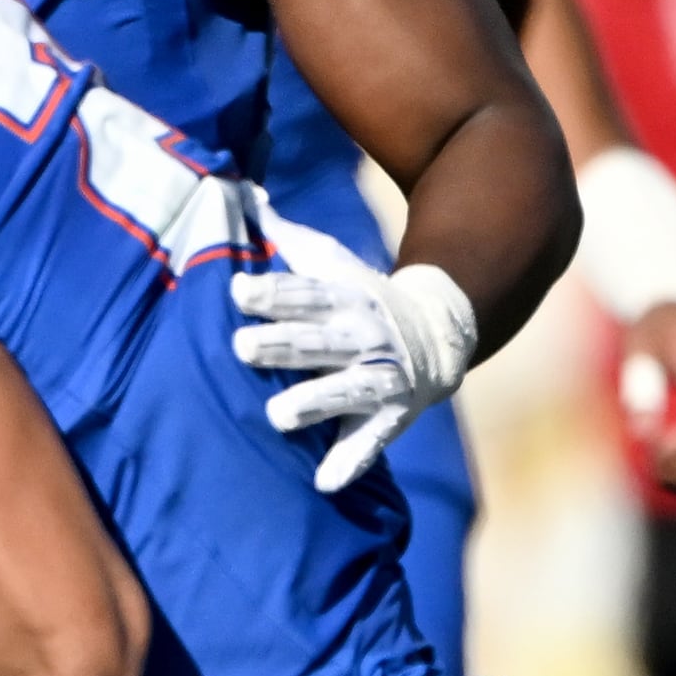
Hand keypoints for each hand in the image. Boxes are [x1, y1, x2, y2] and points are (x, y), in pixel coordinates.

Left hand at [231, 252, 476, 495]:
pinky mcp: (390, 419)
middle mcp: (363, 337)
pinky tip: (325, 483)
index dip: (273, 293)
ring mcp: (380, 379)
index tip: (237, 291)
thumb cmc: (360, 298)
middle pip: (317, 341)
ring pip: (344, 392)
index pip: (304, 293)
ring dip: (313, 403)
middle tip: (241, 347)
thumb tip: (243, 193)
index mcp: (345, 299)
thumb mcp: (332, 263)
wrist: (438, 333)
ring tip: (277, 416)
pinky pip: (369, 444)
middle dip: (281, 345)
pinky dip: (350, 463)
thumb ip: (287, 235)